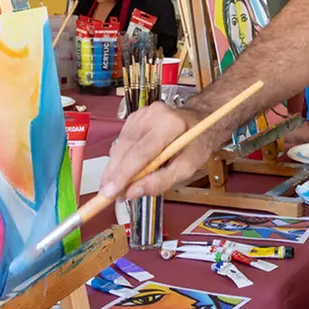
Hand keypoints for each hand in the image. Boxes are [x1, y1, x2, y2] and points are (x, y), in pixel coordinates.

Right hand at [98, 102, 213, 199]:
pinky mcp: (134, 117)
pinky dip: (120, 158)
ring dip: (115, 168)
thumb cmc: (196, 144)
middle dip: (115, 174)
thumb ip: (161, 181)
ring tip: (115, 187)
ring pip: (120, 145)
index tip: (110, 192)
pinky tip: (122, 170)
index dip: (123, 174)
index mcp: (169, 124)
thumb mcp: (188, 168)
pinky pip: (122, 141)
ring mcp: (142, 114)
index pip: (141, 152)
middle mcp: (153, 114)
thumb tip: (133, 192)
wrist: (199, 121)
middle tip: (108, 195)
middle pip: (126, 148)